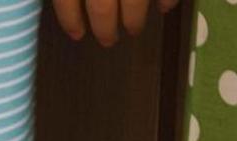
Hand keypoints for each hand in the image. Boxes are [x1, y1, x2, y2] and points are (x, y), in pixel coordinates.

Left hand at [53, 0, 177, 46]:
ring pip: (134, 1)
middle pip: (101, 6)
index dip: (70, 18)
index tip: (76, 33)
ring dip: (134, 19)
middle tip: (107, 40)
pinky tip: (165, 9)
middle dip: (104, 27)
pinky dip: (166, 1)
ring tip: (133, 29)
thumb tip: (70, 5)